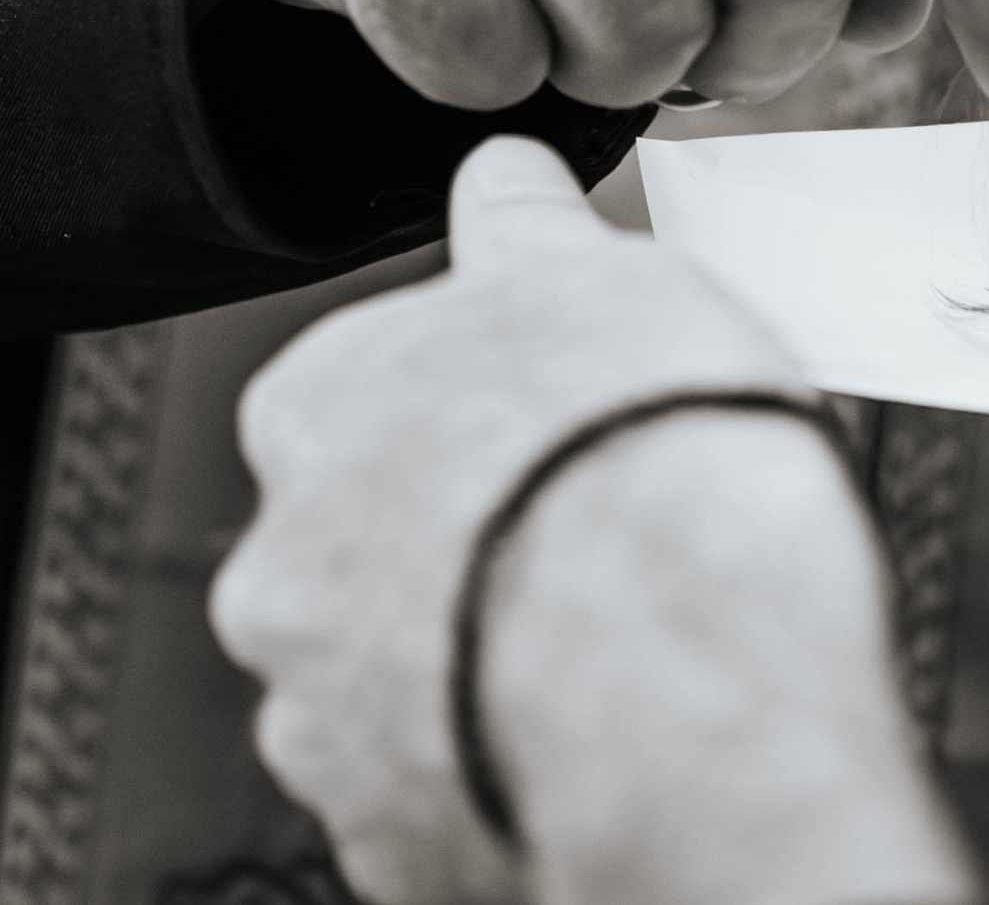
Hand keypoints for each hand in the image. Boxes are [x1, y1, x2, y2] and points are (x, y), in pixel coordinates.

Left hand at [210, 138, 973, 904]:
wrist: (680, 683)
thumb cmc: (646, 463)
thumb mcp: (602, 278)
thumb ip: (529, 232)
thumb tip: (500, 175)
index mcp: (318, 407)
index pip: (372, 378)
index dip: (487, 390)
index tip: (569, 406)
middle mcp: (286, 568)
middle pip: (378, 532)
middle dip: (478, 531)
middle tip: (609, 524)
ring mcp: (330, 716)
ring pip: (408, 669)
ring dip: (493, 649)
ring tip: (630, 636)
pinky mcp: (395, 834)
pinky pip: (452, 781)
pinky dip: (518, 754)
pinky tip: (613, 720)